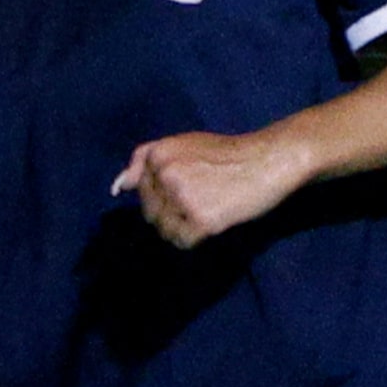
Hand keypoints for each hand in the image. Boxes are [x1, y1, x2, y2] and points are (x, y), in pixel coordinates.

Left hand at [109, 129, 312, 249]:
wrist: (269, 161)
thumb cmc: (227, 154)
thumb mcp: (182, 144)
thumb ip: (145, 161)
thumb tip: (118, 187)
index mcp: (157, 155)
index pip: (141, 191)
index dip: (163, 196)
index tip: (187, 191)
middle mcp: (164, 175)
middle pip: (150, 213)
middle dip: (170, 214)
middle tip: (201, 202)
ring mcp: (182, 197)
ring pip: (164, 230)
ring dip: (182, 229)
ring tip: (207, 212)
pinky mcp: (201, 219)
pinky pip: (182, 242)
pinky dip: (193, 240)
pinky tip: (210, 224)